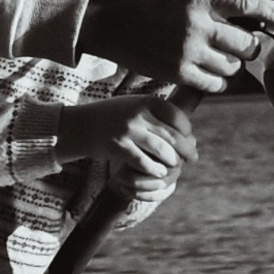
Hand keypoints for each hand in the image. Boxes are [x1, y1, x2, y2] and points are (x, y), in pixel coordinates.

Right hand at [53, 94, 196, 200]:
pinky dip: (154, 169)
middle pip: (172, 134)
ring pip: (161, 149)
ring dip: (172, 160)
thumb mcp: (134, 105)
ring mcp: (127, 130)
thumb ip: (156, 112)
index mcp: (145, 101)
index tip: (189, 137)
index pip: (176, 115)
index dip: (186, 129)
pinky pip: (143, 162)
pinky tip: (158, 172)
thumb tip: (187, 129)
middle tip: (193, 157)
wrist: (81, 126)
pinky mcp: (118, 147)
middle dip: (186, 148)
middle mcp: (138, 114)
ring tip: (175, 165)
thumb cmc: (113, 117)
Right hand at [80, 0, 273, 92]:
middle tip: (247, 40)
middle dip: (253, 43)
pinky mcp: (177, 73)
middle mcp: (196, 24)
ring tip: (223, 53)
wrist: (112, 22)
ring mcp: (187, 51)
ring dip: (235, 62)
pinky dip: (219, 79)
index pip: (248, 3)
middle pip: (247, 42)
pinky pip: (215, 84)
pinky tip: (212, 69)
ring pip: (233, 66)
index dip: (273, 11)